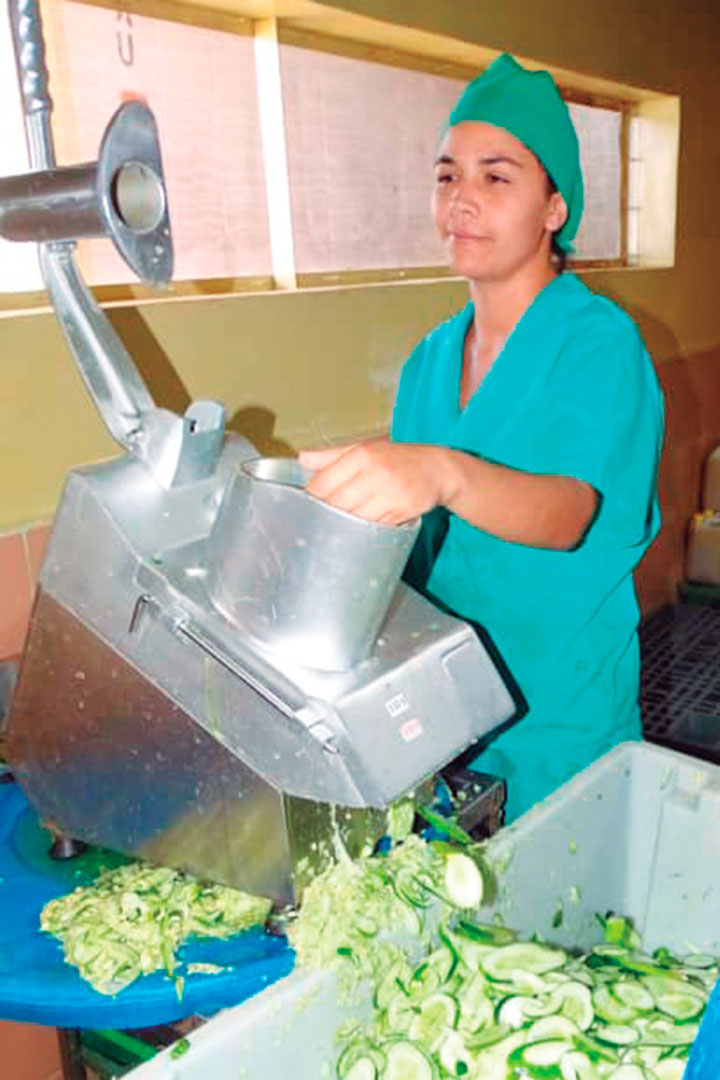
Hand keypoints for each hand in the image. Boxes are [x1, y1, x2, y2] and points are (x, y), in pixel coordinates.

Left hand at [298, 438, 448, 524]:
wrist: (438, 469)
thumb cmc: (396, 458)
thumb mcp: (366, 449)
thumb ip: (333, 455)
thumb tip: (302, 458)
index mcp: (361, 455)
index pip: (324, 482)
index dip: (310, 498)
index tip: (304, 507)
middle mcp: (375, 473)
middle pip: (336, 504)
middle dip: (324, 516)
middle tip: (316, 523)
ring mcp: (390, 493)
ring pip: (354, 519)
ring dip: (343, 527)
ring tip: (335, 530)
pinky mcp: (401, 511)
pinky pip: (374, 527)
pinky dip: (364, 531)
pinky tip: (358, 531)